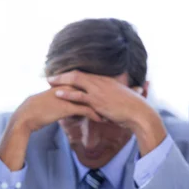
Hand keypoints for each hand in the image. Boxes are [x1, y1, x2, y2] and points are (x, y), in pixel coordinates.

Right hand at [0, 87, 102, 170]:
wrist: (26, 115)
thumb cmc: (37, 109)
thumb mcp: (51, 101)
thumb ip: (62, 98)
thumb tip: (69, 102)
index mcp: (65, 84)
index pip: (86, 84)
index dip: (98, 89)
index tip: (108, 95)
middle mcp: (68, 88)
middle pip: (92, 89)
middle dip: (104, 96)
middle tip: (113, 103)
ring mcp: (68, 97)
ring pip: (91, 99)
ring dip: (102, 107)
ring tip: (112, 113)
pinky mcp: (67, 107)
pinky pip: (85, 110)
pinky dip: (95, 115)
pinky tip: (102, 120)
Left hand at [49, 70, 166, 155]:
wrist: (139, 114)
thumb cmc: (132, 108)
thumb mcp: (121, 97)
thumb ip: (113, 95)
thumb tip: (111, 98)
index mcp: (106, 80)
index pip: (85, 74)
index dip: (71, 75)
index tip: (61, 77)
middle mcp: (101, 82)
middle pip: (77, 74)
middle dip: (62, 75)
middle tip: (50, 78)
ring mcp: (99, 90)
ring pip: (76, 81)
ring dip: (61, 81)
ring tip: (49, 83)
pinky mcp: (97, 101)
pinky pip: (79, 95)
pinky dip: (67, 94)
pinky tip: (57, 94)